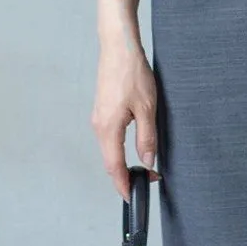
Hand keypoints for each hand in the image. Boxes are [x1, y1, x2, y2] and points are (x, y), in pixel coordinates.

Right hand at [93, 39, 161, 198]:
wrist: (118, 47)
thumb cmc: (132, 73)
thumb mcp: (147, 108)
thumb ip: (146, 138)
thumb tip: (147, 162)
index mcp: (109, 129)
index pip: (114, 167)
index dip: (123, 185)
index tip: (132, 198)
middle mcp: (99, 126)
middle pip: (110, 161)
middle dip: (125, 176)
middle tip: (147, 182)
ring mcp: (98, 118)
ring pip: (109, 149)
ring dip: (122, 163)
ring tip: (142, 169)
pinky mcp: (102, 110)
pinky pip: (109, 138)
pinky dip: (118, 149)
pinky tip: (132, 149)